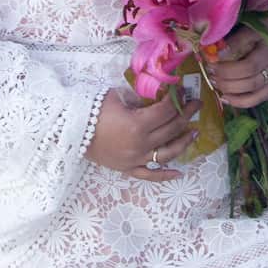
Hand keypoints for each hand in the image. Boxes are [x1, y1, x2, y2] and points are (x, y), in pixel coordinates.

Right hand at [85, 87, 199, 181]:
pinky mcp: (128, 169)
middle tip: (196, 105)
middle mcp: (140, 144)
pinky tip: (179, 174)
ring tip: (194, 132)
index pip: (166, 111)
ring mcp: (136, 159)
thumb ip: (138, 97)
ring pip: (167, 153)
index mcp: (137, 124)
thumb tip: (155, 95)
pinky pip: (149, 175)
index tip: (184, 92)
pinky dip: (164, 175)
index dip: (177, 99)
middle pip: (171, 129)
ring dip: (183, 142)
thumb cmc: (92, 111)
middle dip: (186, 115)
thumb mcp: (116, 97)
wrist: (71, 132)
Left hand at [207, 21, 267, 109]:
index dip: (230, 46)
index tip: (214, 52)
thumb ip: (238, 32)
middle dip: (225, 71)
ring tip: (214, 81)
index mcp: (266, 34)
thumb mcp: (257, 24)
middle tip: (210, 69)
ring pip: (251, 85)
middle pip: (248, 67)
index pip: (247, 38)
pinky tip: (224, 97)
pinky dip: (239, 101)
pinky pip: (257, 98)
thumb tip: (210, 41)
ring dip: (229, 86)